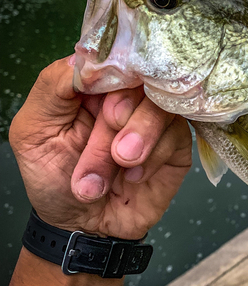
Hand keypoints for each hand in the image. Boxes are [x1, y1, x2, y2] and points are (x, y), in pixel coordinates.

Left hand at [9, 56, 191, 239]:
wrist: (85, 228)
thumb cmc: (55, 179)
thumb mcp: (32, 131)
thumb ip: (52, 88)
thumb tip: (85, 59)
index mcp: (95, 86)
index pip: (113, 57)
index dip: (112, 79)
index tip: (103, 110)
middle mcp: (128, 95)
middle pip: (139, 83)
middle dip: (116, 125)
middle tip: (108, 154)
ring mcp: (156, 118)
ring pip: (160, 108)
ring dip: (134, 145)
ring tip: (116, 172)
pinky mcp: (176, 142)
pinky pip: (174, 136)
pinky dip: (152, 159)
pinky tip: (134, 177)